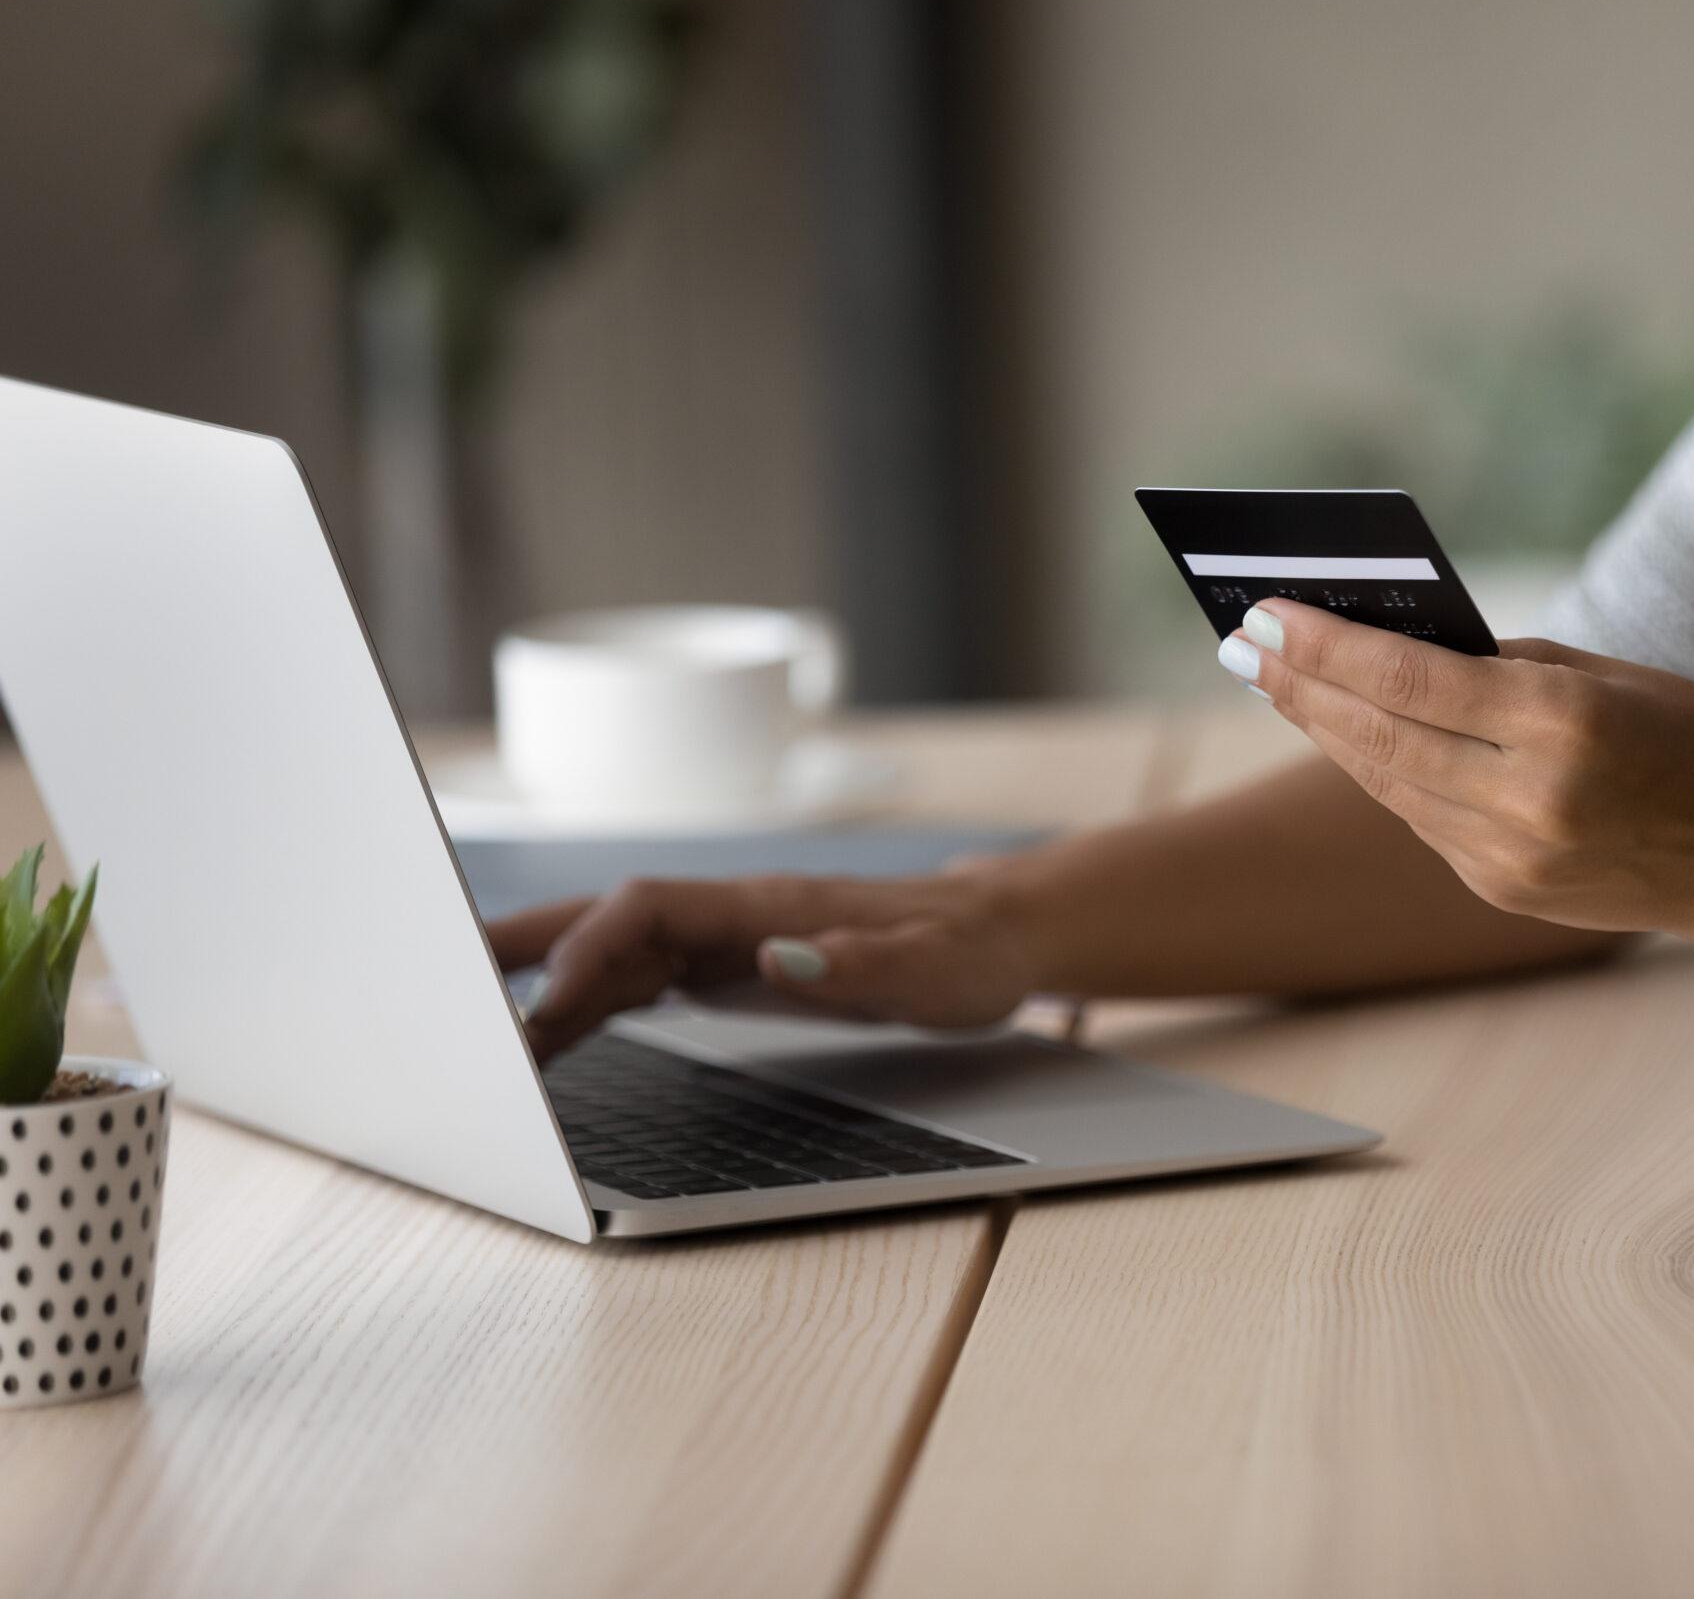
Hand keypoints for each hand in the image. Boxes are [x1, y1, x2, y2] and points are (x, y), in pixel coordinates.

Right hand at [487, 870, 1036, 1059]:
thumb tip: (775, 956)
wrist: (999, 933)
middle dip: (527, 947)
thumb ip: (858, 964)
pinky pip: (643, 978)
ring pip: (616, 950)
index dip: (591, 947)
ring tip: (479, 1036)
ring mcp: (730, 938)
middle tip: (445, 987)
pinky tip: (552, 1035)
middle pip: (610, 918)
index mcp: (771, 907)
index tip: (545, 1001)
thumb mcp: (936, 970)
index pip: (652, 909)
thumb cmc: (970, 952)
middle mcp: (737, 915)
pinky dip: (590, 1002)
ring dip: (547, 984)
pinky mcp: (734, 965)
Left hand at [1218, 599, 1693, 944]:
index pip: (1409, 679)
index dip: (1324, 647)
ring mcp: (1510, 856)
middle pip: (1379, 734)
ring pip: (1388, 781)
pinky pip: (1420, 818)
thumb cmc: (1687, 735)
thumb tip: (1393, 644)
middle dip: (1300, 686)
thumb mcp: (1604, 674)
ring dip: (1327, 729)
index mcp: (1560, 724)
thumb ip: (1498, 664)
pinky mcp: (1502, 889)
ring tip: (1277, 681)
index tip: (1263, 614)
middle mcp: (1527, 798)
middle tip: (1239, 645)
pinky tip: (1345, 733)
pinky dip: (1381, 770)